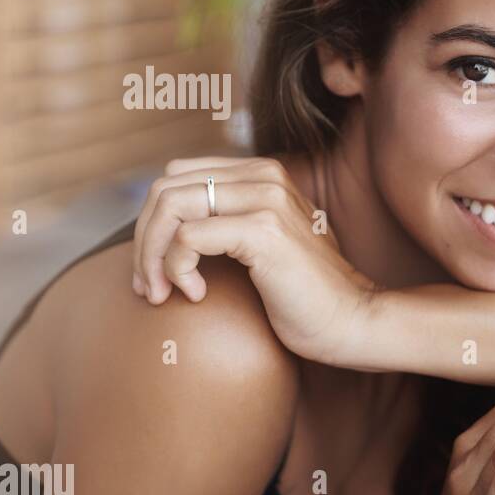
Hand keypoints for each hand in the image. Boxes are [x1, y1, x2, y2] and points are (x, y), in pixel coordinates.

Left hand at [131, 156, 376, 365]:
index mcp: (263, 174)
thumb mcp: (263, 244)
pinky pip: (188, 238)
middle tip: (148, 285)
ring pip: (169, 207)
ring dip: (151, 255)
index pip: (177, 177)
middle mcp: (265, 176)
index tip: (154, 269)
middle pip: (165, 188)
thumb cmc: (305, 295)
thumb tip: (165, 226)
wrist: (351, 321)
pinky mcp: (264, 231)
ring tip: (160, 292)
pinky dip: (177, 269)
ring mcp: (266, 200)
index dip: (152, 223)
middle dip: (144, 240)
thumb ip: (229, 220)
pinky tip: (196, 294)